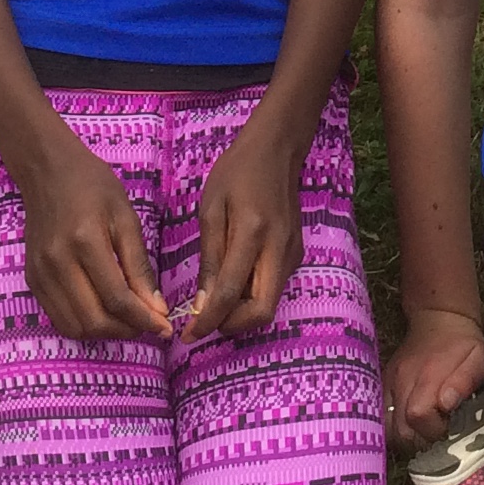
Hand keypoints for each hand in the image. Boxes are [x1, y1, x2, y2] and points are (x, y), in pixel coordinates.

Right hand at [17, 128, 172, 341]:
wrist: (47, 171)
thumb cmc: (92, 186)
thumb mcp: (125, 217)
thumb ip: (139, 266)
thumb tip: (156, 308)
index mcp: (85, 241)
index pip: (117, 298)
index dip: (144, 319)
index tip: (165, 327)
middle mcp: (57, 262)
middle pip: (94, 319)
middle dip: (126, 330)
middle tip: (148, 325)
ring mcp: (40, 274)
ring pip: (74, 327)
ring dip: (105, 333)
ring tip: (128, 321)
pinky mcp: (32, 280)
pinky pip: (59, 318)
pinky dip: (84, 325)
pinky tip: (103, 313)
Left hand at [182, 117, 305, 339]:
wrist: (278, 149)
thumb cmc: (238, 172)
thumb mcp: (212, 208)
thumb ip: (210, 258)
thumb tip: (202, 304)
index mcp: (253, 233)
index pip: (231, 293)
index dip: (208, 321)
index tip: (187, 334)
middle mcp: (279, 250)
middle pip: (262, 312)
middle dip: (231, 326)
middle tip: (204, 323)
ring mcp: (293, 254)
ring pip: (269, 304)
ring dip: (241, 314)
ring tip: (213, 302)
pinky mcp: (296, 255)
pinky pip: (273, 288)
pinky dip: (251, 297)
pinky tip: (232, 283)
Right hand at [386, 304, 483, 448]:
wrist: (439, 316)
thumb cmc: (463, 341)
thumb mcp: (478, 358)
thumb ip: (464, 381)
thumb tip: (446, 404)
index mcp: (427, 376)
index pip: (418, 416)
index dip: (434, 430)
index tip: (448, 426)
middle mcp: (402, 381)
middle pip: (399, 429)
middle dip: (420, 440)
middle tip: (437, 432)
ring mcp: (390, 382)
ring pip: (386, 427)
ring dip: (405, 436)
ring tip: (424, 430)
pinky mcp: (384, 382)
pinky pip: (379, 414)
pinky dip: (392, 426)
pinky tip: (409, 423)